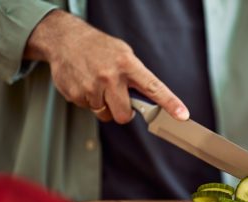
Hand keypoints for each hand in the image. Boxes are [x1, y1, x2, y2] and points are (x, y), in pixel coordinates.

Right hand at [24, 10, 188, 123]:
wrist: (65, 39)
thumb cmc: (99, 49)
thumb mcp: (124, 54)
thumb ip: (137, 77)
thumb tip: (150, 100)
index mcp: (127, 65)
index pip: (154, 88)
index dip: (170, 103)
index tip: (182, 115)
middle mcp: (110, 77)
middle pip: (124, 115)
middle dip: (122, 112)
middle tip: (117, 98)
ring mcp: (92, 87)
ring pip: (105, 115)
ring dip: (104, 105)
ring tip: (98, 85)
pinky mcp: (76, 95)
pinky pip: (89, 109)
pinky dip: (89, 101)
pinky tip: (86, 84)